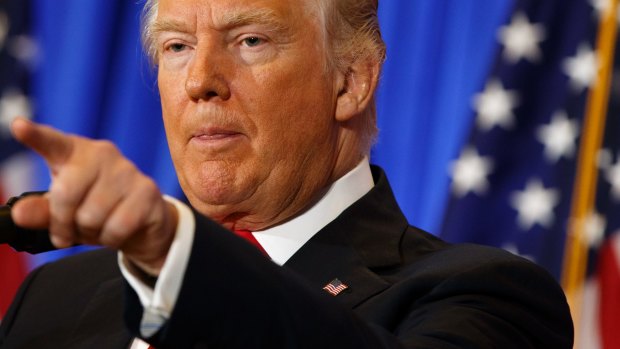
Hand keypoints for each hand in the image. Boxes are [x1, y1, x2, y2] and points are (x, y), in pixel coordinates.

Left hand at [9, 118, 177, 273]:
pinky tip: (117, 231)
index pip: (53, 143)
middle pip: (66, 194)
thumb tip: (19, 214)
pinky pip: (116, 227)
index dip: (35, 135)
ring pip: (91, 216)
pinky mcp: (148, 191)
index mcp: (76, 153)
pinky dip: (111, 238)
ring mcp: (129, 171)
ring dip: (91, 232)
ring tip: (99, 227)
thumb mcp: (64, 212)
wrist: (143, 224)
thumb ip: (40, 211)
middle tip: (68, 232)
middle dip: (63, 223)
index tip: (18, 126)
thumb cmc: (97, 211)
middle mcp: (103, 154)